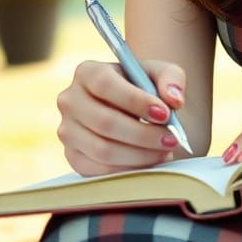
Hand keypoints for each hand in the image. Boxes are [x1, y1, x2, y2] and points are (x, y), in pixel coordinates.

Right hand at [57, 59, 186, 175]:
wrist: (131, 108)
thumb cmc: (144, 86)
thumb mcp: (160, 73)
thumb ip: (171, 78)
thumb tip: (174, 100)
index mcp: (87, 72)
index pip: (105, 85)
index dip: (135, 101)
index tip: (165, 114)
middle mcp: (70, 100)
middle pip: (104, 122)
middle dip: (143, 134)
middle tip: (171, 139)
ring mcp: (67, 130)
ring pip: (102, 149)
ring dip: (139, 154)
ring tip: (165, 151)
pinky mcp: (72, 156)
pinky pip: (98, 170)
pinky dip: (128, 169)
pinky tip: (149, 161)